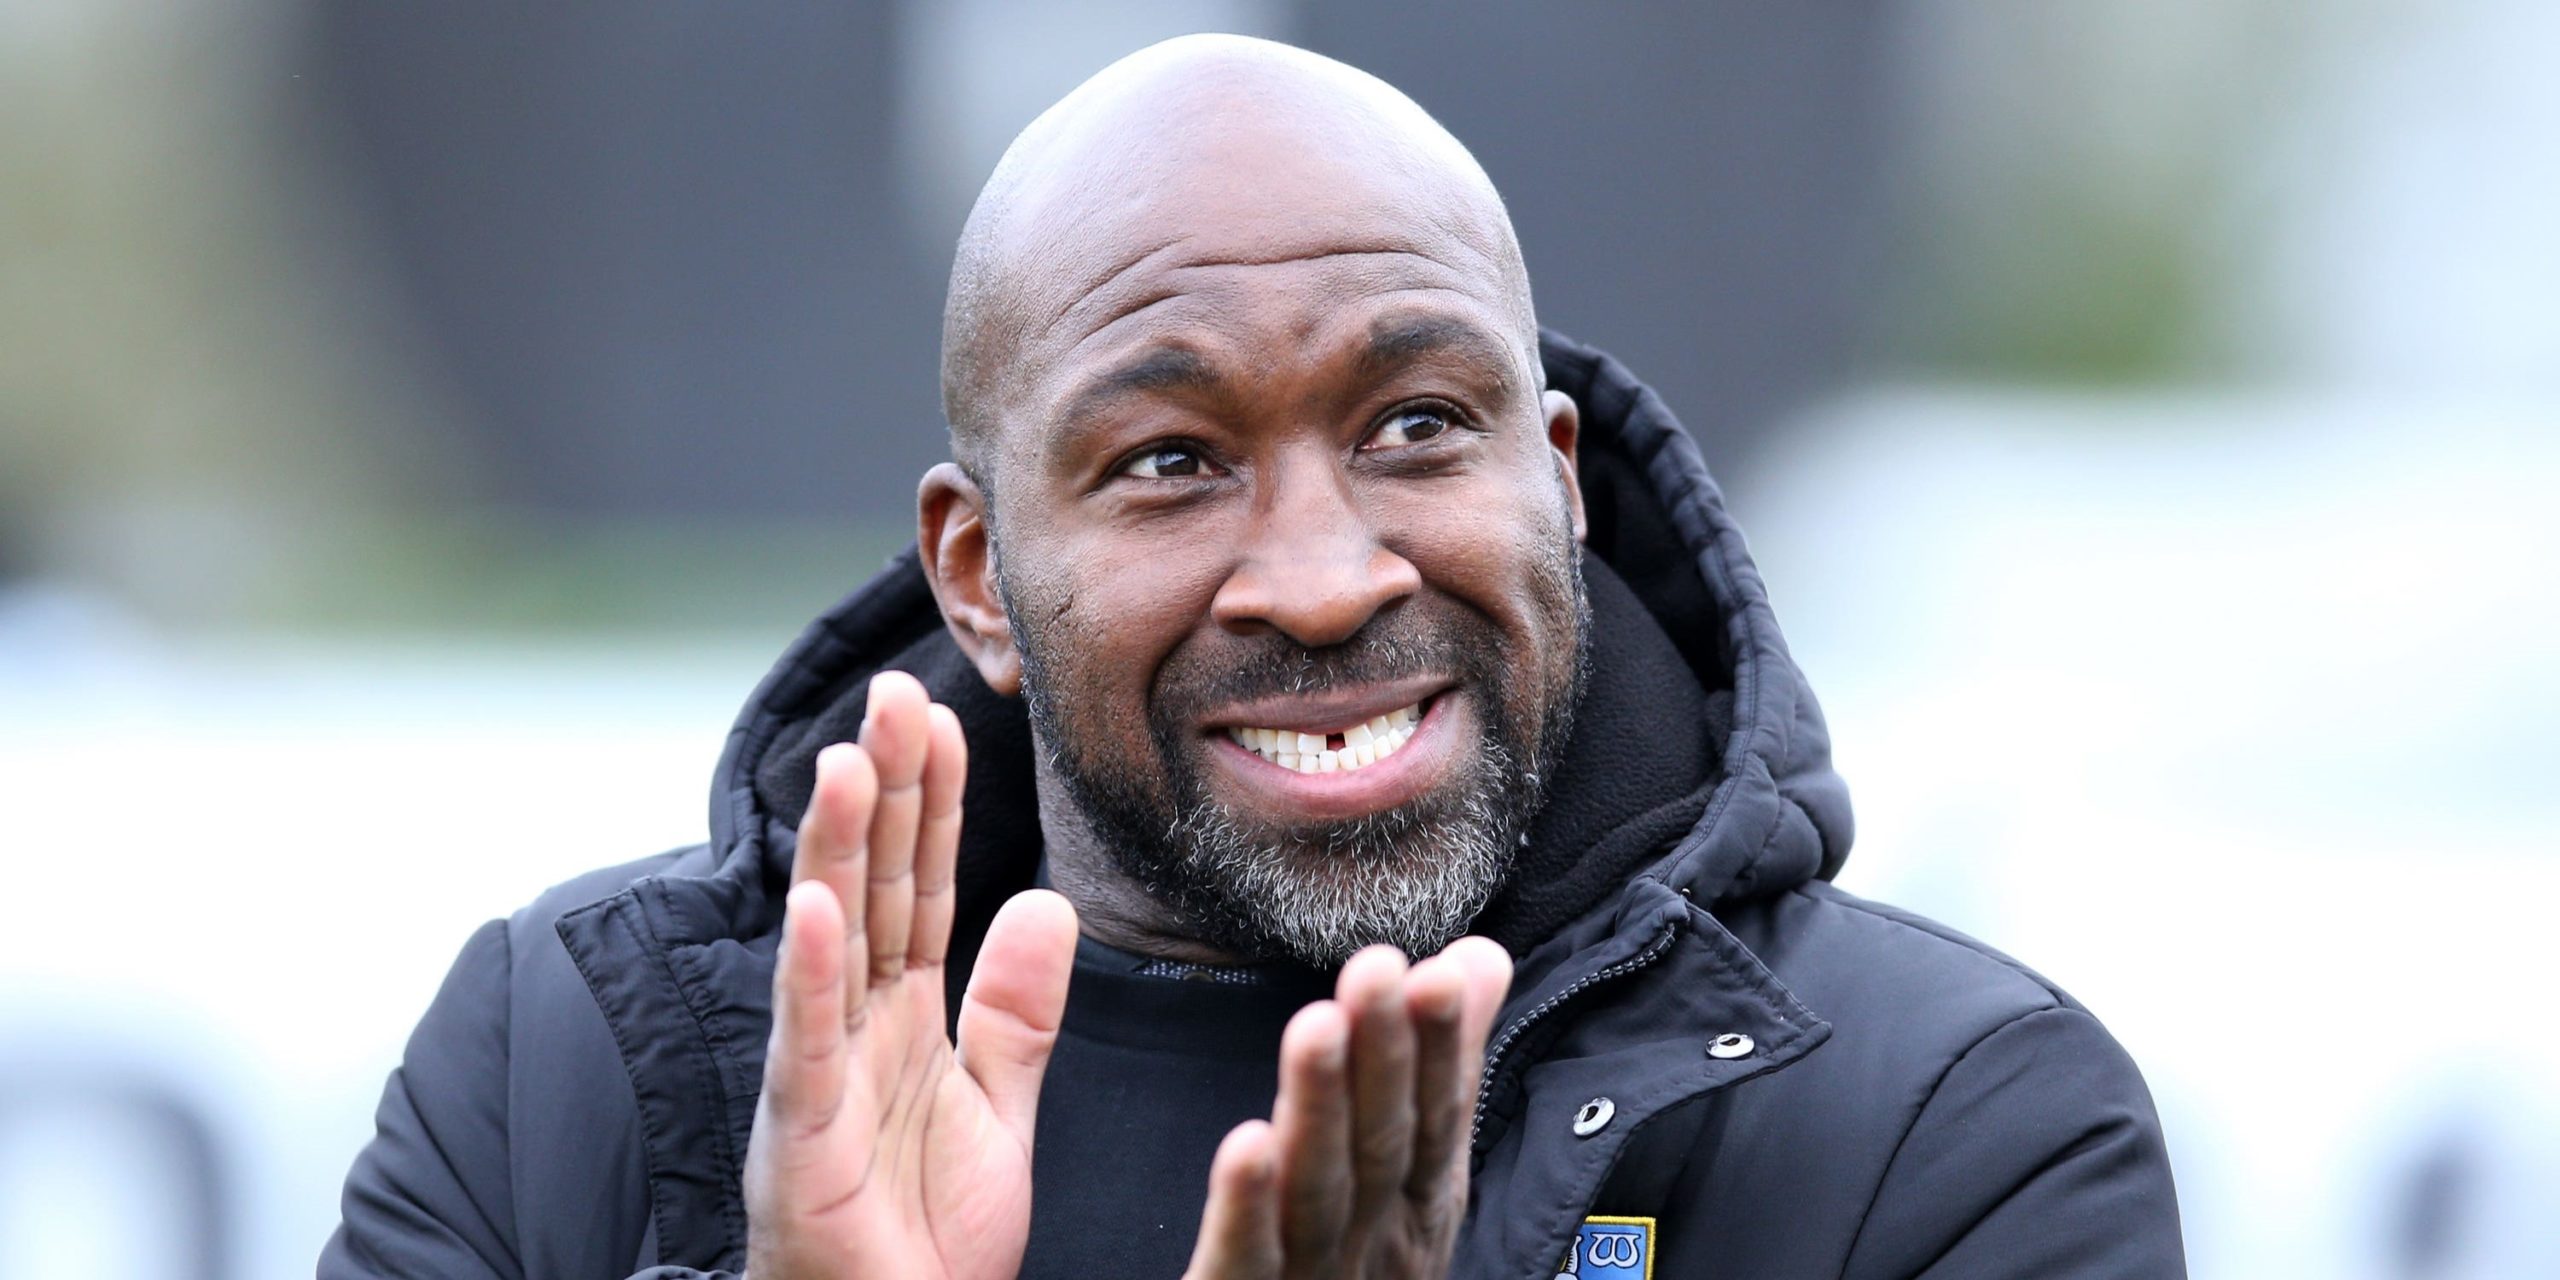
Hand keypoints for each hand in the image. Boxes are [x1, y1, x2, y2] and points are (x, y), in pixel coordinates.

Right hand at [743, 671, 1078, 1279]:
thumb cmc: (925, 1244)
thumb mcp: (999, 1111)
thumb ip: (1017, 1011)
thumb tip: (1042, 899)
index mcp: (907, 1019)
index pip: (925, 885)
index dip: (933, 803)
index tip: (943, 715)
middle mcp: (856, 1030)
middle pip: (876, 888)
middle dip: (883, 790)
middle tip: (892, 692)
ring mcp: (821, 1075)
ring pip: (833, 941)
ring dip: (838, 849)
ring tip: (847, 760)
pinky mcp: (802, 1134)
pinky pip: (808, 1041)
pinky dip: (808, 972)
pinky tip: (815, 904)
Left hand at [1183, 939, 1514, 1279]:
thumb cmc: (1353, 1271)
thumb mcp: (1405, 1173)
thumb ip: (1437, 1068)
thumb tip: (1480, 955)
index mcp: (1412, 1210)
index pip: (1436, 1117)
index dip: (1443, 1048)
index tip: (1443, 968)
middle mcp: (1375, 1248)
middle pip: (1384, 1146)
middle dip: (1388, 1057)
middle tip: (1378, 968)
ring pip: (1321, 1193)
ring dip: (1321, 1110)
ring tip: (1316, 1026)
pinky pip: (1246, 1261)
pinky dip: (1250, 1208)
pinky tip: (1246, 1144)